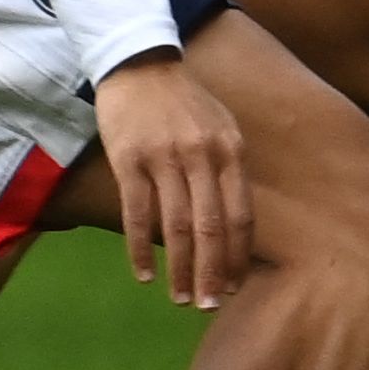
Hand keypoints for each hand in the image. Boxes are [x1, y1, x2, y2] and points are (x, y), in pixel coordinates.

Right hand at [96, 51, 249, 309]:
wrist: (140, 63)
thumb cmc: (184, 103)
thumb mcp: (222, 128)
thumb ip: (229, 170)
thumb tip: (236, 225)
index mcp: (229, 151)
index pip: (240, 215)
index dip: (238, 255)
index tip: (236, 286)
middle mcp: (201, 156)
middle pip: (210, 227)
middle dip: (212, 272)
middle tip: (211, 306)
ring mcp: (164, 158)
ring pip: (175, 225)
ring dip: (179, 268)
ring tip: (181, 299)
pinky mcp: (129, 160)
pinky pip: (137, 213)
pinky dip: (140, 249)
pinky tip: (145, 275)